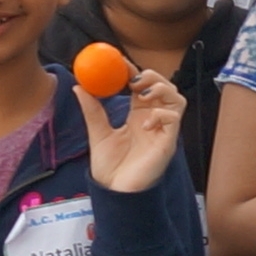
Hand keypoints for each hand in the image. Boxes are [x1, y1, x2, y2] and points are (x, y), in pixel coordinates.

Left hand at [83, 66, 188, 193]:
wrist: (115, 192)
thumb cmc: (110, 168)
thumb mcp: (97, 133)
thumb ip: (92, 110)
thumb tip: (78, 86)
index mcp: (138, 115)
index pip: (143, 86)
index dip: (134, 71)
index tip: (119, 63)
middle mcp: (154, 120)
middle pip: (165, 87)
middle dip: (152, 77)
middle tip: (133, 79)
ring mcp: (163, 131)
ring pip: (177, 98)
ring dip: (162, 90)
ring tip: (142, 95)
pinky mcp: (168, 143)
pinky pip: (174, 119)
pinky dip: (161, 114)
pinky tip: (144, 123)